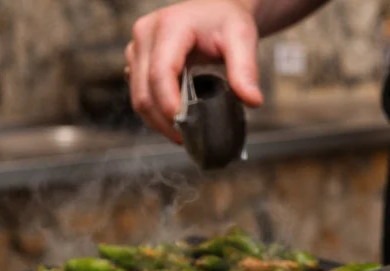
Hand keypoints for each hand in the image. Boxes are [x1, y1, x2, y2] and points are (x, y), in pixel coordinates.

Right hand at [126, 0, 264, 143]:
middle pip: (144, 90)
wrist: (215, 10)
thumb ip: (246, 69)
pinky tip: (175, 121)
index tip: (183, 126)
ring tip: (183, 134)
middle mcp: (145, 34)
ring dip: (157, 121)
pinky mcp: (137, 60)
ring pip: (138, 95)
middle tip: (187, 138)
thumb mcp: (242, 39)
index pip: (161, 72)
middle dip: (163, 120)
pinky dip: (154, 113)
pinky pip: (139, 93)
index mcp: (169, 26)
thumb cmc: (227, 21)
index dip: (169, 103)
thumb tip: (252, 100)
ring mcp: (138, 48)